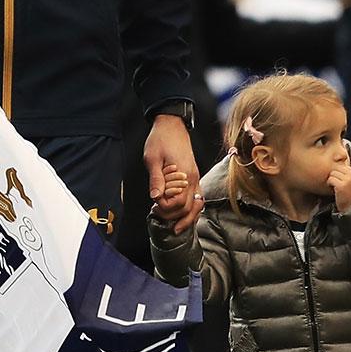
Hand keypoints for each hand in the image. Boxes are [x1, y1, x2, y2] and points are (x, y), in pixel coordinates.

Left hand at [144, 114, 201, 233]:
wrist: (171, 125)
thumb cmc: (160, 140)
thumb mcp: (152, 158)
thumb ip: (156, 179)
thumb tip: (155, 197)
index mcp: (184, 174)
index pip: (179, 202)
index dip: (166, 207)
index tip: (154, 205)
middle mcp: (194, 178)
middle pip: (189, 207)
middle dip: (174, 216)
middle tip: (158, 216)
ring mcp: (196, 178)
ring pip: (198, 205)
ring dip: (186, 217)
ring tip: (174, 226)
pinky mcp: (194, 176)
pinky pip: (197, 198)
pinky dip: (191, 208)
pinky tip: (181, 214)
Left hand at [329, 160, 350, 213]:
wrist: (350, 207)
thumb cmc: (347, 194)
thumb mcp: (350, 182)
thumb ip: (346, 173)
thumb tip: (336, 161)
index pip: (341, 166)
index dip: (338, 174)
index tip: (341, 182)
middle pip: (336, 169)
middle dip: (334, 176)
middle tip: (338, 186)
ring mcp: (349, 180)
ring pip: (332, 173)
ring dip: (332, 181)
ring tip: (337, 188)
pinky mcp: (342, 186)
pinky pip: (330, 179)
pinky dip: (330, 184)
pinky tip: (335, 190)